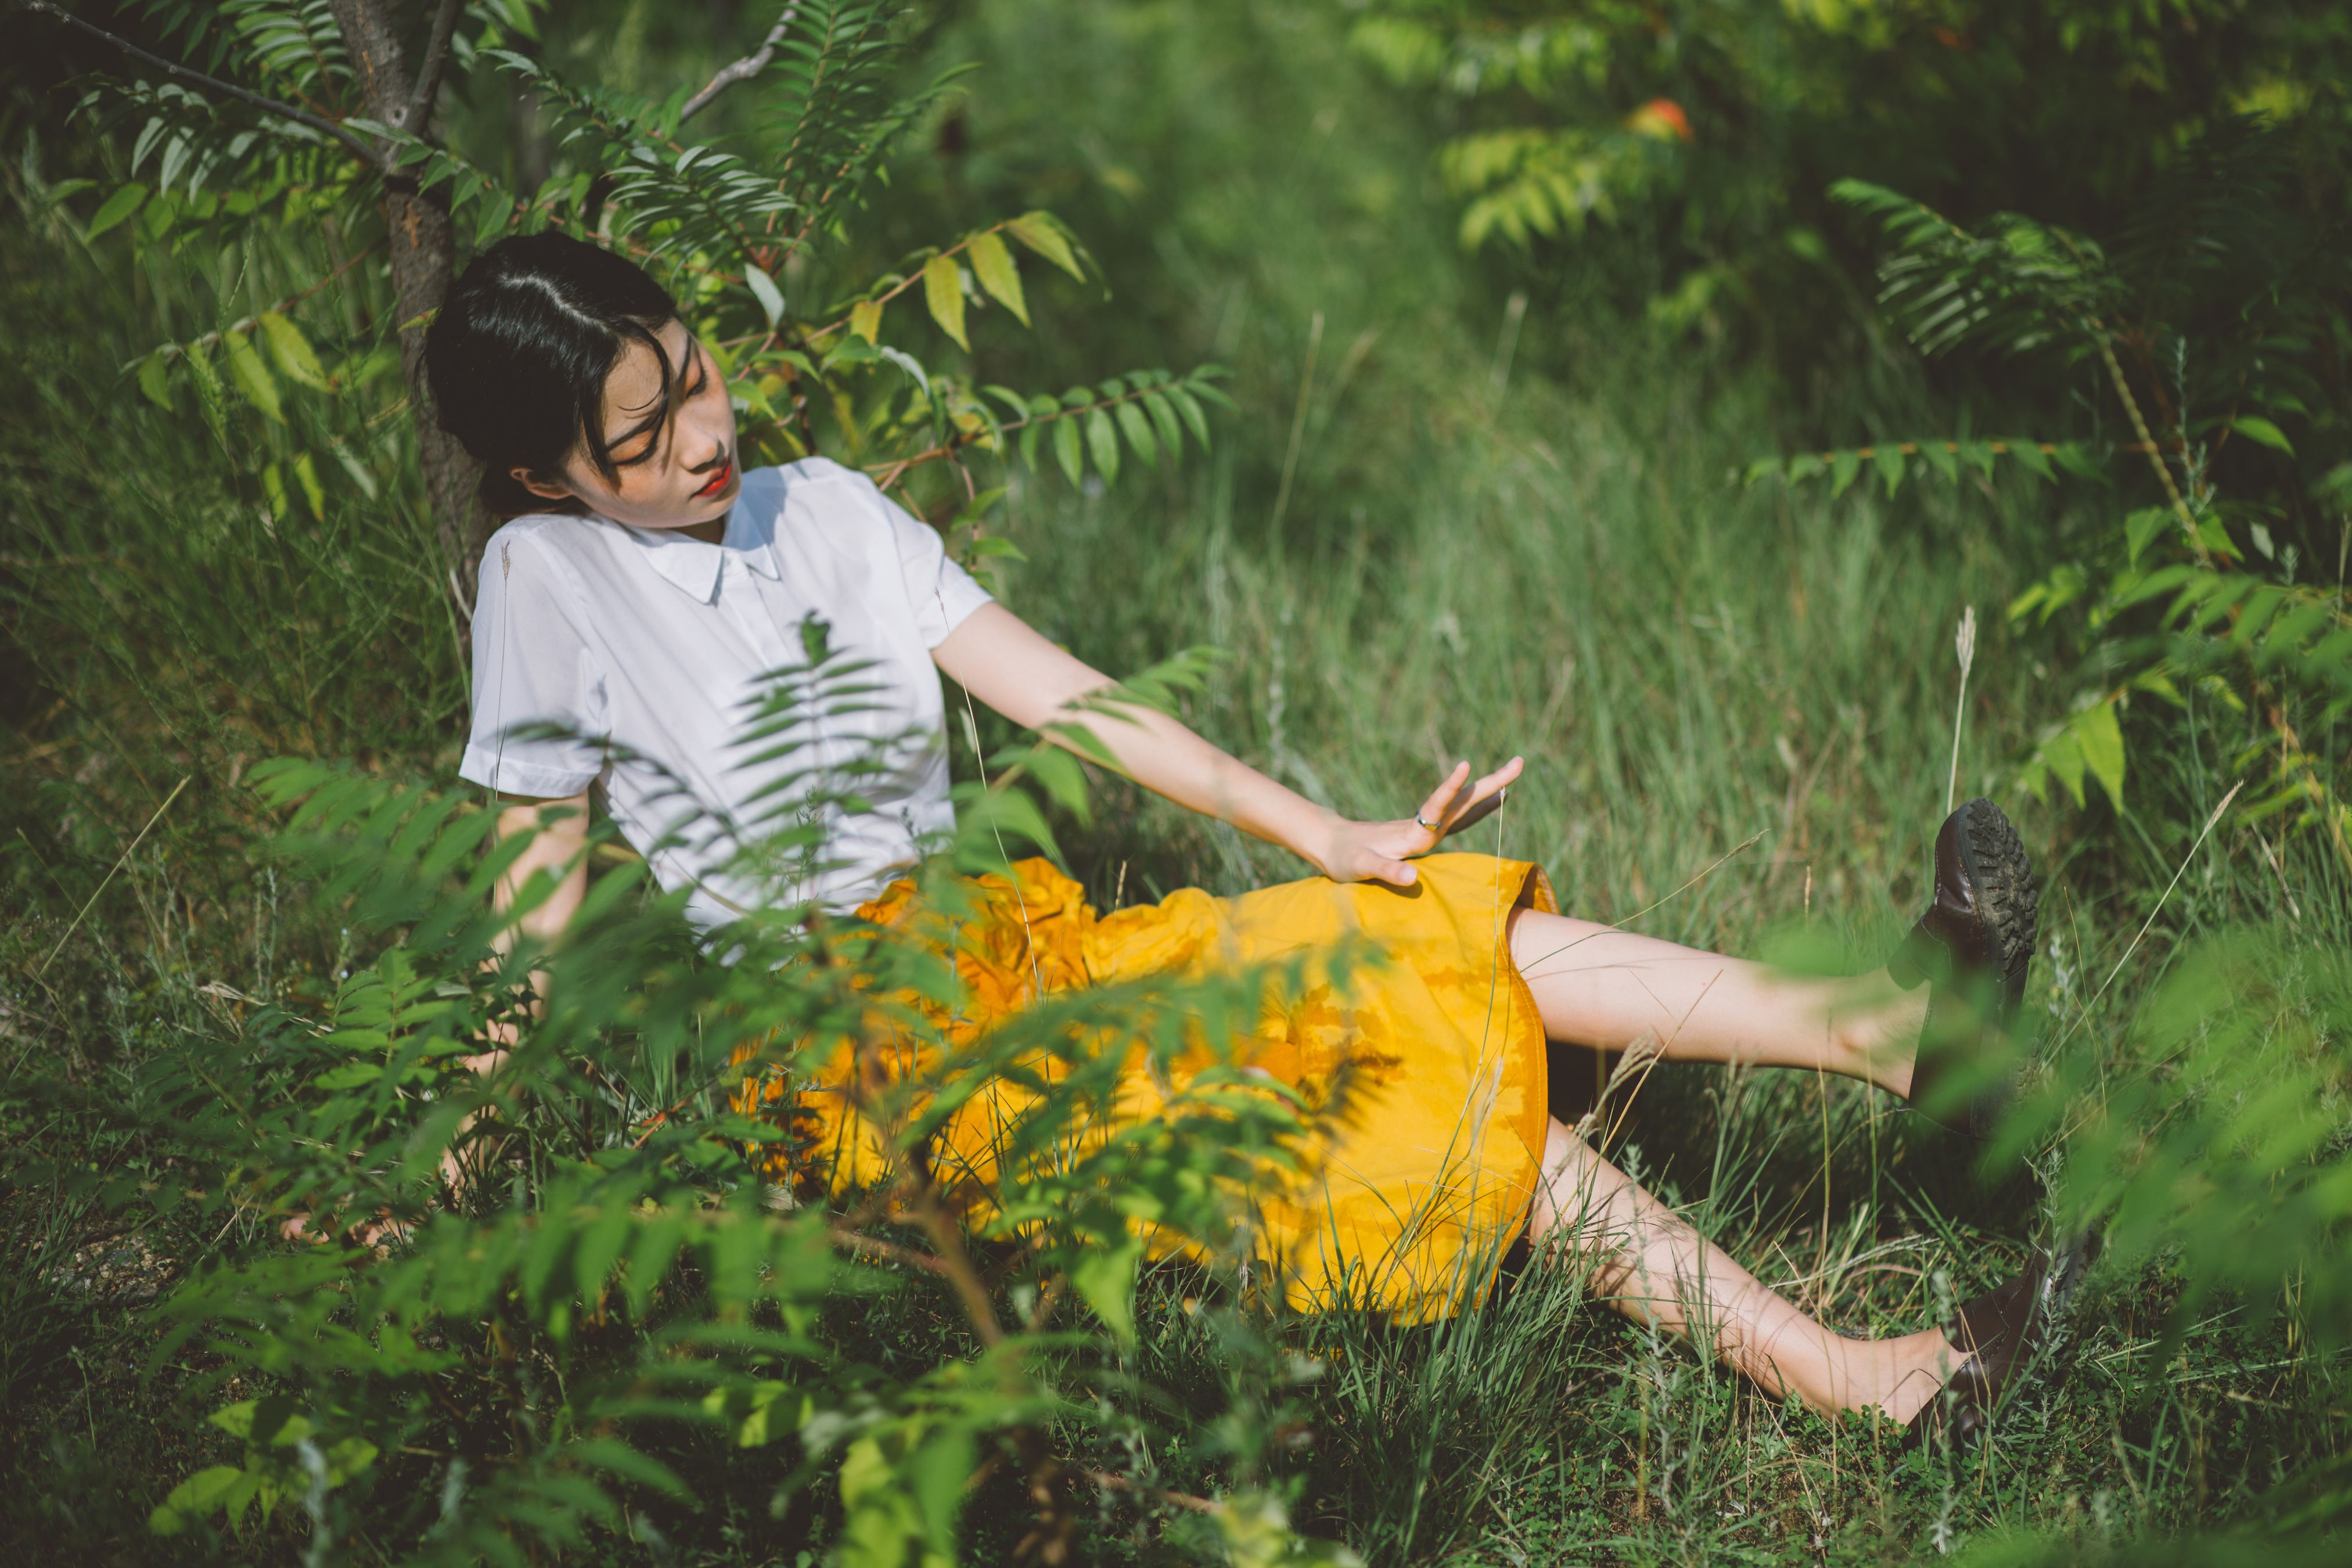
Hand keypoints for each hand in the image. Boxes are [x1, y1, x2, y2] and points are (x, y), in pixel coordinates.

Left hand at [1305, 756, 1523, 886]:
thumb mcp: (1359, 868)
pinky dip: (1477, 808)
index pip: (1435, 809)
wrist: (1329, 842)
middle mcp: (1422, 826)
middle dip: (1490, 783)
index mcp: (1410, 835)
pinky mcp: (1423, 832)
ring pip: (1462, 807)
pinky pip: (1457, 818)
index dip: (1450, 790)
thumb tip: (1413, 879)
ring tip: (1513, 777)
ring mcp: (1424, 827)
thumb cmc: (1342, 857)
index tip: (1465, 765)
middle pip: (1462, 802)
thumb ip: (1385, 872)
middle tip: (1520, 762)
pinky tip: (1492, 802)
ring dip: (1488, 792)